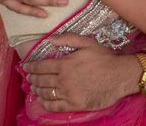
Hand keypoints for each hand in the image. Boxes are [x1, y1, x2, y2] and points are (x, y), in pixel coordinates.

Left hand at [23, 33, 141, 111]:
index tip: (26, 67)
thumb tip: (49, 39)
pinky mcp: (74, 105)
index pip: (41, 67)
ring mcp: (68, 94)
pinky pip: (54, 106)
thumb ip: (68, 39)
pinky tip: (42, 100)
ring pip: (46, 93)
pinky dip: (45, 103)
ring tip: (34, 87)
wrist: (120, 76)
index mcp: (65, 64)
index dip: (31, 67)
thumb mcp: (87, 43)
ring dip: (37, 90)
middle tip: (29, 77)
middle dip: (32, 78)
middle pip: (41, 80)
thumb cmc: (105, 58)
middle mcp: (63, 80)